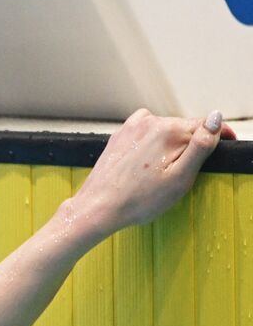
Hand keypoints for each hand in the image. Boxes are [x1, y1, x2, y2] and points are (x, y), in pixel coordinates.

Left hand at [70, 108, 235, 235]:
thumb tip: (216, 118)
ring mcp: (132, 127)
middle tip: (183, 173)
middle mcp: (149, 121)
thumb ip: (201, 146)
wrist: (99, 207)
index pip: (205, 125)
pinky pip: (146, 134)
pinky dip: (151, 144)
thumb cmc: (139, 199)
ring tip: (160, 172)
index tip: (226, 146)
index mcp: (169, 130)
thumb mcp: (181, 177)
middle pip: (184, 128)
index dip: (219, 136)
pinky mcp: (120, 136)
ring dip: (169, 145)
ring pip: (164, 131)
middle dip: (190, 145)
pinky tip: (146, 164)